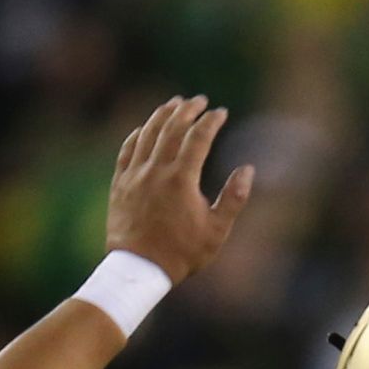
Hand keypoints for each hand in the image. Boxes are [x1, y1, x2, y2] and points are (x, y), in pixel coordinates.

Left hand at [106, 95, 253, 284]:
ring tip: (174, 103)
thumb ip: (234, 198)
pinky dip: (138, 134)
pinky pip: (128, 149)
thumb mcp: (217, 231)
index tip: (221, 112)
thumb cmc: (182, 253)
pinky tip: (145, 128)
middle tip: (199, 100)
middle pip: (172, 128)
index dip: (211, 122)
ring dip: (162, 115)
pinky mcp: (120, 182)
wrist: (139, 268)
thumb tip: (248, 169)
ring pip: (148, 133)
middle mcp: (156, 170)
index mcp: (181, 179)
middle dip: (188, 110)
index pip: (198, 138)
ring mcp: (135, 174)